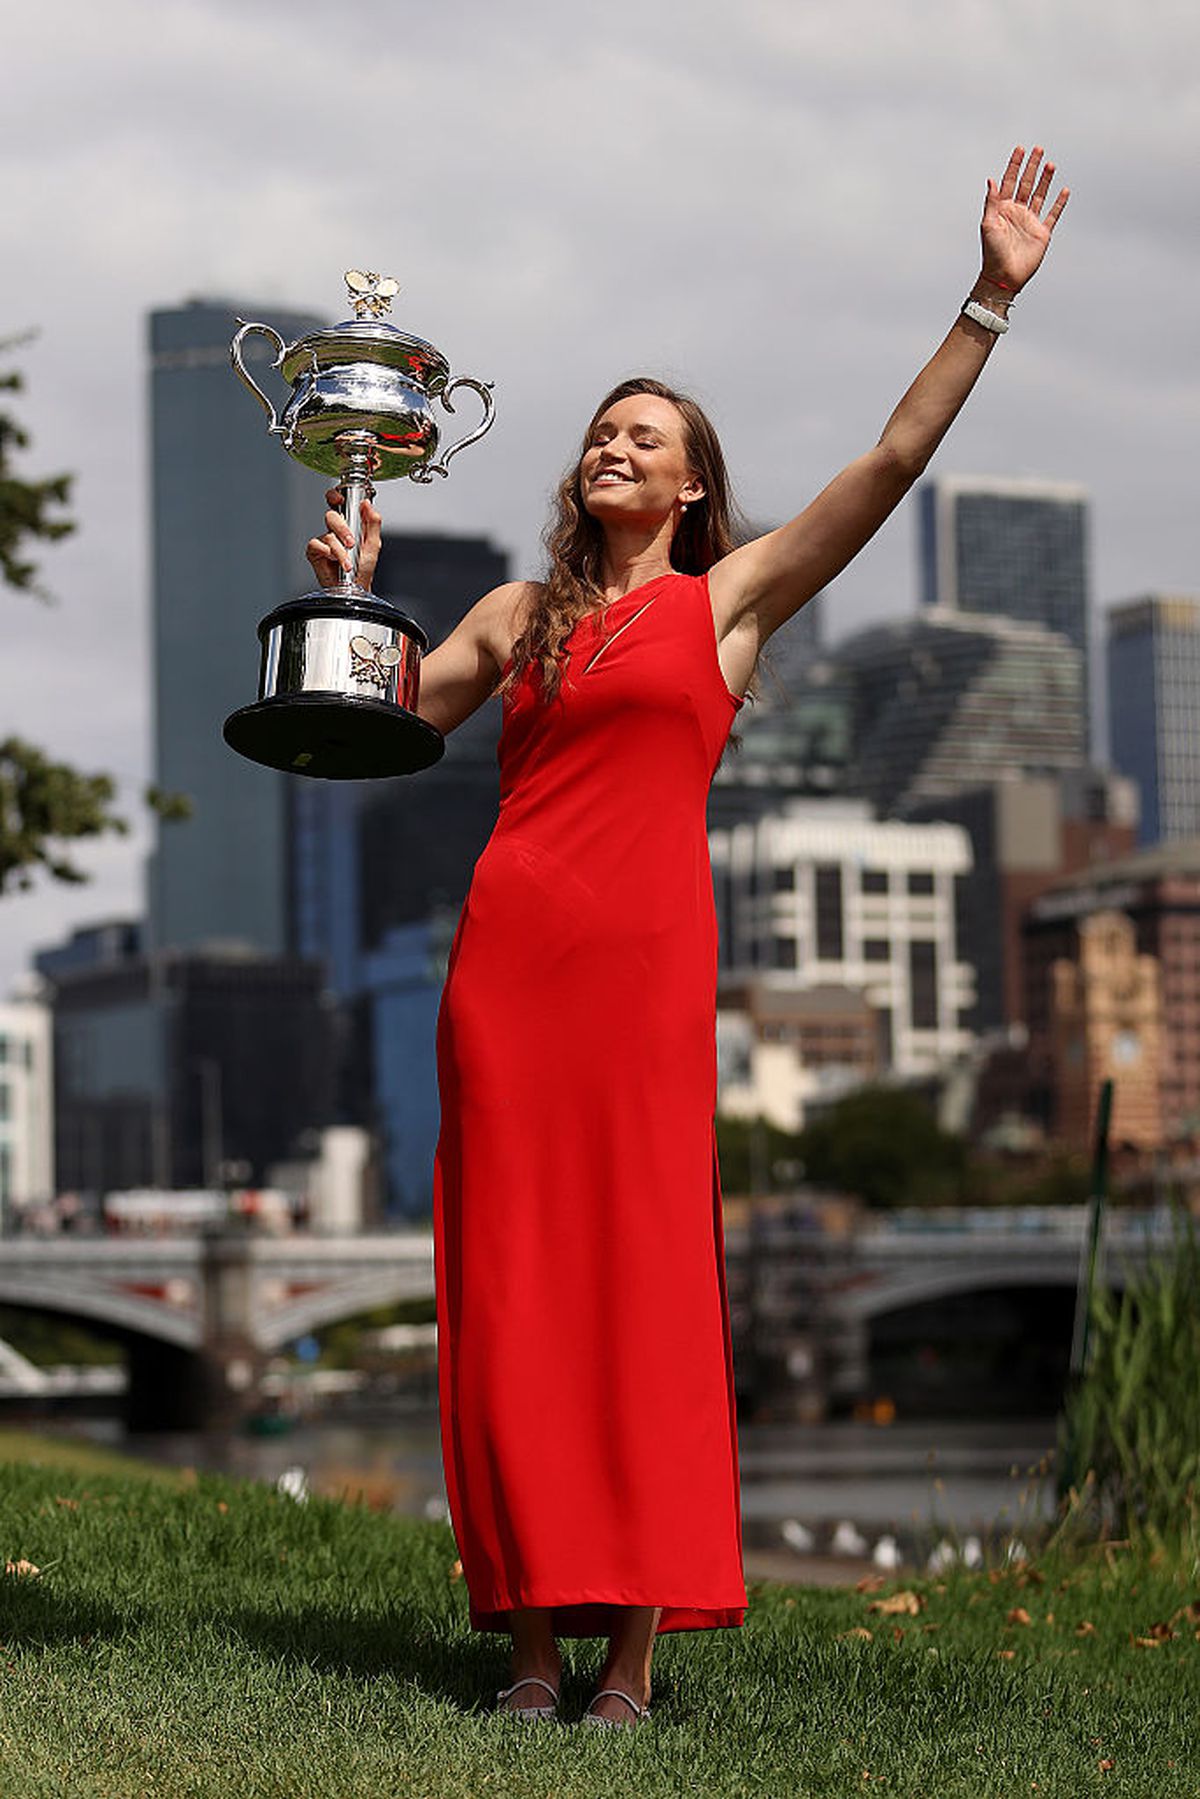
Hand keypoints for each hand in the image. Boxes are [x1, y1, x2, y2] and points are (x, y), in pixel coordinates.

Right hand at [305, 489, 381, 589]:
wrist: (355, 588)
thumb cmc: (363, 569)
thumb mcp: (373, 544)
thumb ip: (373, 522)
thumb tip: (367, 504)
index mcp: (348, 524)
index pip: (337, 503)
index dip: (335, 496)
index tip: (339, 498)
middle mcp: (334, 530)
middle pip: (331, 516)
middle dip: (342, 529)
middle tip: (351, 542)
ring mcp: (323, 540)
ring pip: (328, 534)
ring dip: (340, 550)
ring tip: (348, 562)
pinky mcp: (314, 551)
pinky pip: (317, 545)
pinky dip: (329, 554)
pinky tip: (334, 562)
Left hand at [979, 145, 1068, 294]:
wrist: (1003, 276)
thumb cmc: (992, 253)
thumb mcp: (988, 225)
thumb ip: (991, 202)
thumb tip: (992, 180)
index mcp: (1002, 209)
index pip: (1009, 181)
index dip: (1014, 165)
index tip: (1020, 149)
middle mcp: (1017, 212)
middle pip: (1026, 183)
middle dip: (1031, 166)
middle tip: (1038, 149)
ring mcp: (1030, 221)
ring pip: (1039, 195)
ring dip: (1045, 180)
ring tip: (1050, 164)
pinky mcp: (1042, 233)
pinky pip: (1053, 214)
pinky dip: (1059, 203)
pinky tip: (1064, 189)